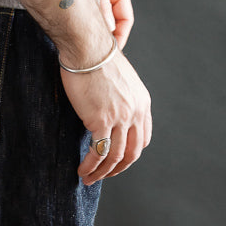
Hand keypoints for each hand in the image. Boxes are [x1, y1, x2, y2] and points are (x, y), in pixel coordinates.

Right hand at [60, 49, 151, 183]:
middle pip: (132, 152)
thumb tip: (108, 111)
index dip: (130, 153)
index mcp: (142, 102)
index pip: (142, 138)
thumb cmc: (96, 56)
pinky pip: (99, 151)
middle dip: (118, 169)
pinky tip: (82, 169)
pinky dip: (91, 165)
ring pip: (115, 156)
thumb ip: (120, 98)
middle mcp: (135, 112)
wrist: (87, 46)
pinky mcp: (102, 120)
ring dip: (102, 172)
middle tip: (104, 175)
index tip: (117, 159)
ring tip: (89, 178)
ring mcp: (120, 117)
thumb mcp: (119, 79)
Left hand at [80, 0, 134, 49]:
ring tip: (84, 46)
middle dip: (106, 37)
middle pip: (113, 21)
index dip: (121, 36)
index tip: (112, 50)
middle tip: (97, 53)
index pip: (126, 17)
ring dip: (93, 31)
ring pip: (98, 19)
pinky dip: (82, 24)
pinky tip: (73, 33)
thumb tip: (108, 32)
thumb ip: (101, 6)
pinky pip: (86, 14)